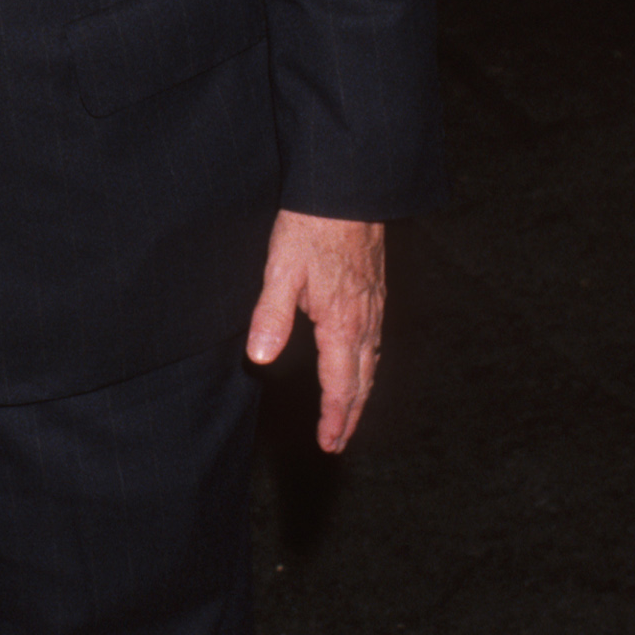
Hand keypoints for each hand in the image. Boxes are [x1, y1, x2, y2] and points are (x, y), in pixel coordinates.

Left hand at [246, 210, 385, 453]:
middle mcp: (365, 321)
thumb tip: (259, 358)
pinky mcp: (375, 292)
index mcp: (342, 323)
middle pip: (361, 381)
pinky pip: (375, 341)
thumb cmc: (312, 227)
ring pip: (371, 362)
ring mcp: (374, 306)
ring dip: (360, 393)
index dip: (335, 417)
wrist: (346, 191)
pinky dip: (367, 365)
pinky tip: (361, 363)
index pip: (340, 384)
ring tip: (349, 414)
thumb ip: (271, 315)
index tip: (330, 443)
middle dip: (349, 415)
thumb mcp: (282, 270)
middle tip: (338, 441)